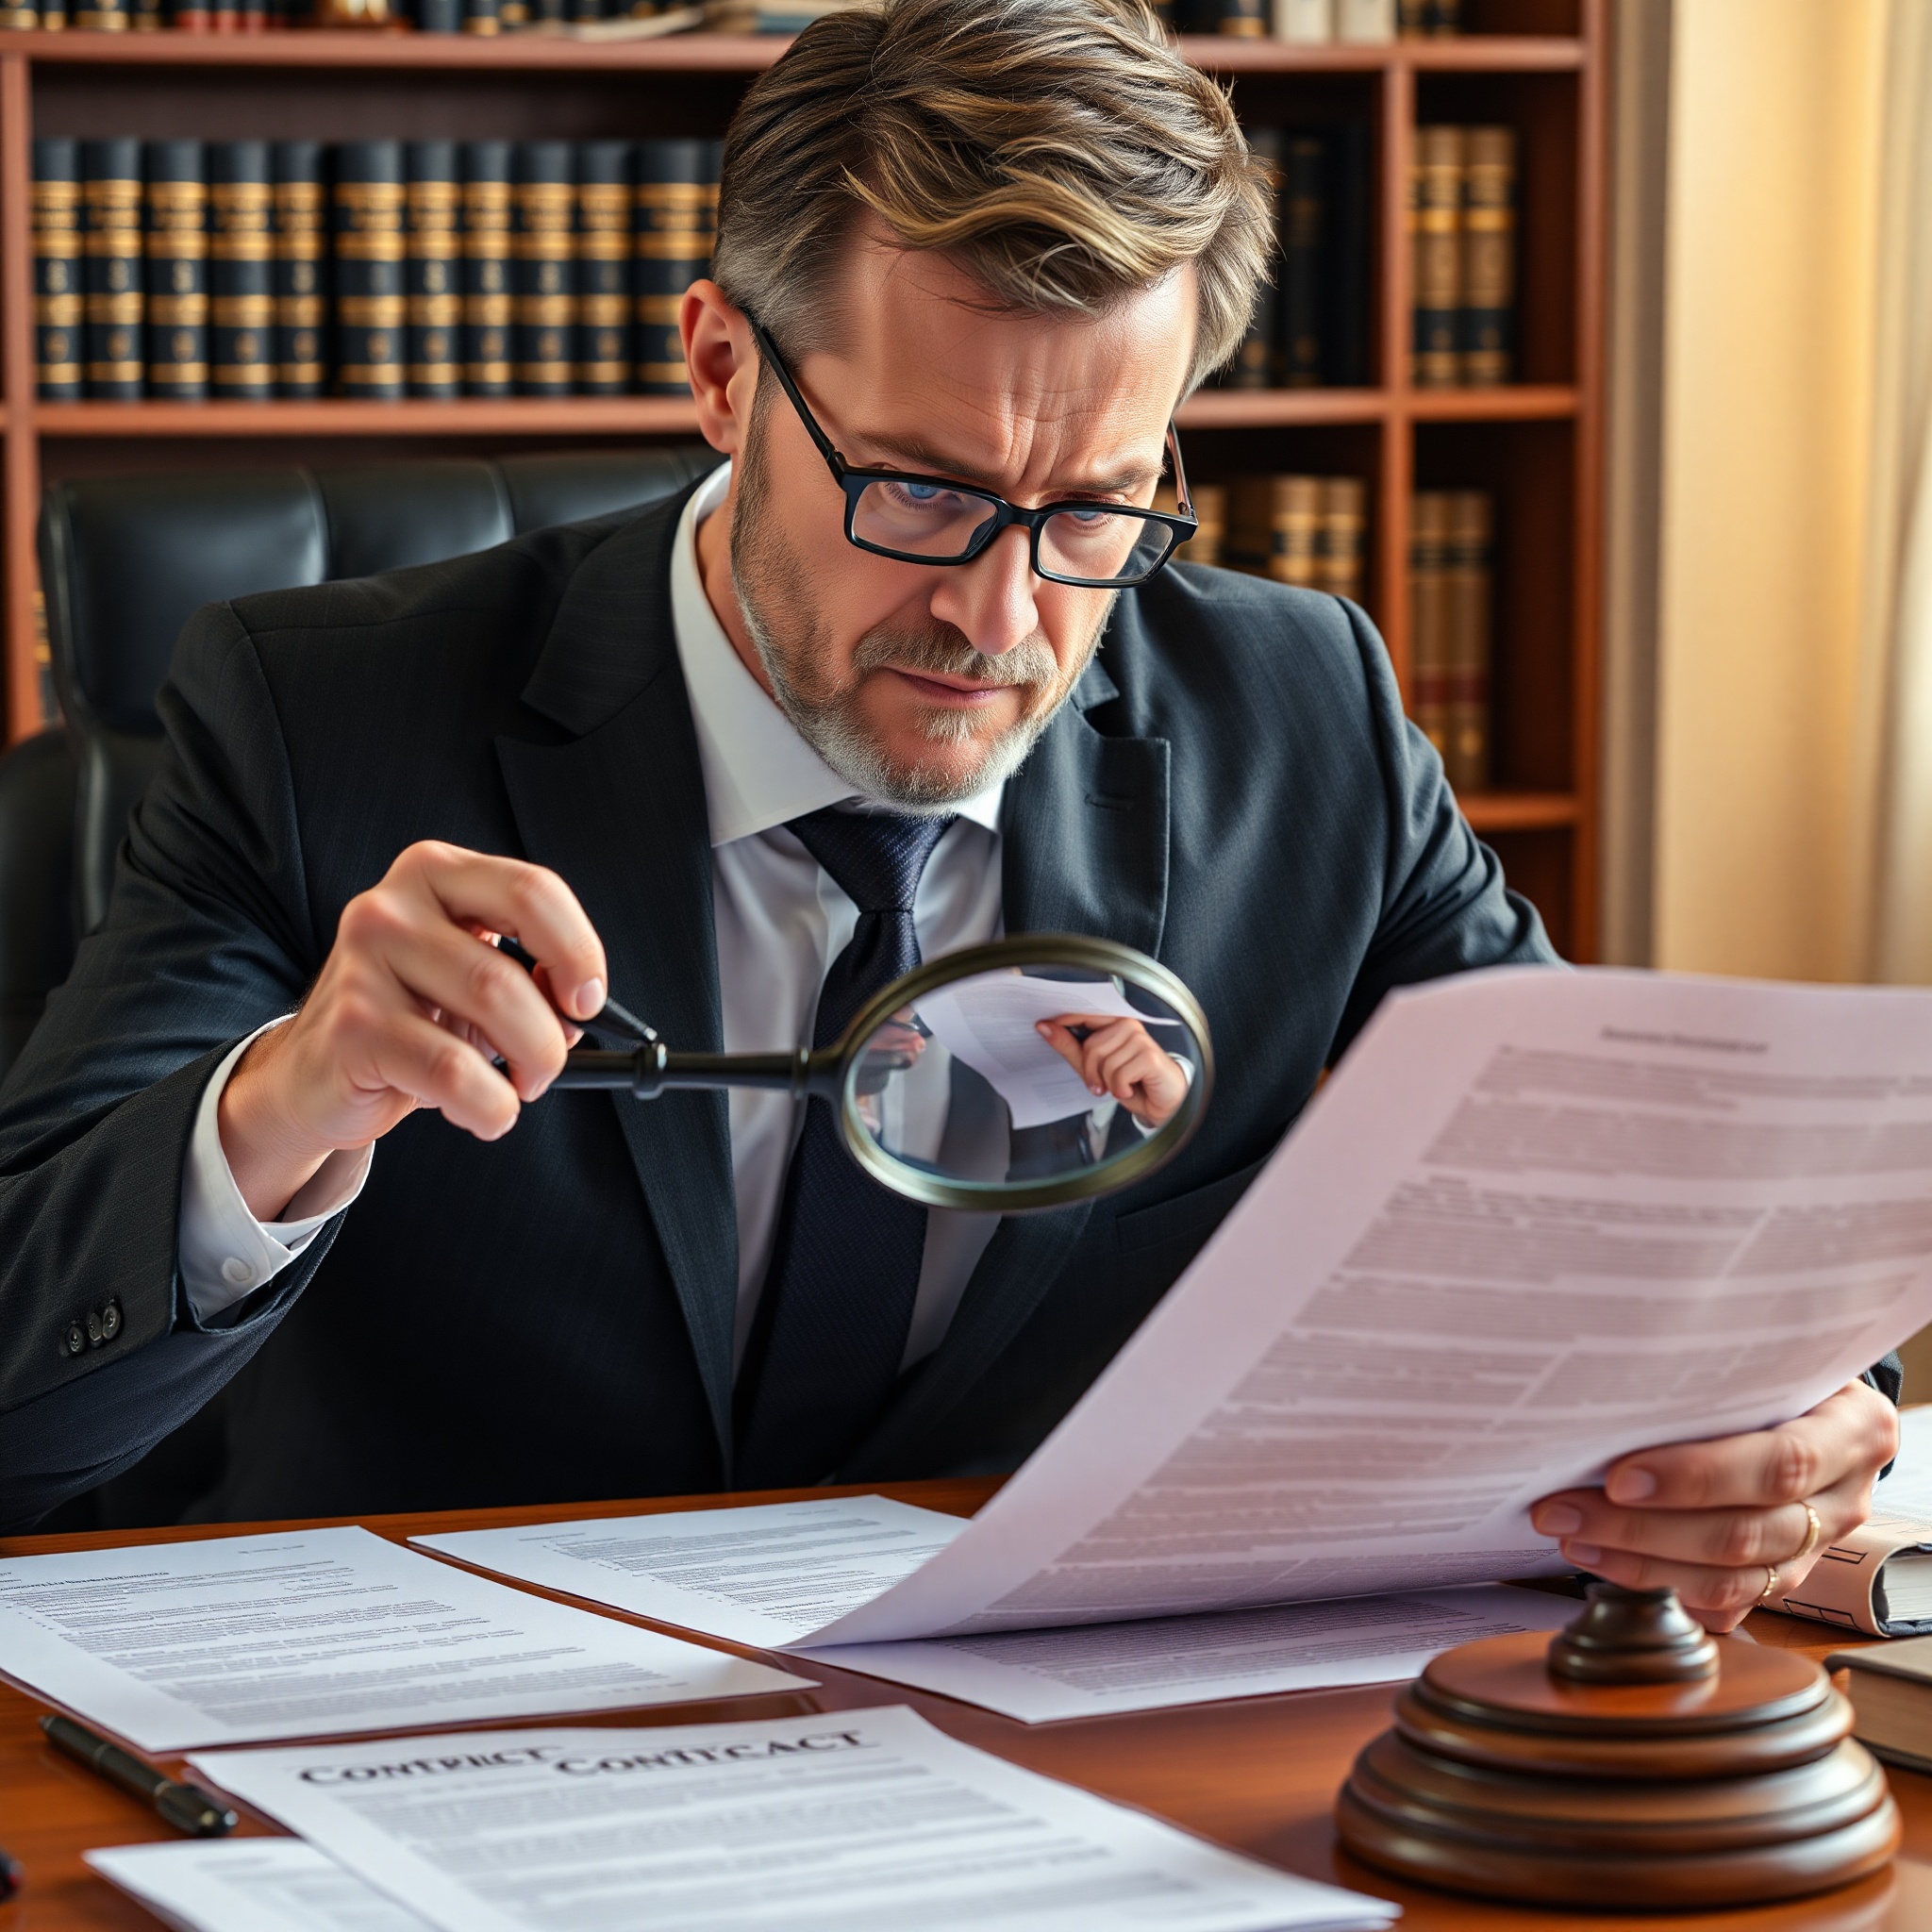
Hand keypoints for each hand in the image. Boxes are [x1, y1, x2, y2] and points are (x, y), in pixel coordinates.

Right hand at [219, 841, 606, 1219]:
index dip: (578, 952)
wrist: (319, 1070)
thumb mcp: (473, 977)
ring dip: (526, 1069)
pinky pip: (452, 1070)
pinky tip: (484, 1111)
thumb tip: (577, 1008)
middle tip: (548, 1064)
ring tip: (514, 1090)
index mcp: (436, 874)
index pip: (533, 891)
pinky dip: (489, 1105)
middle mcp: (392, 906)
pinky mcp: (350, 1025)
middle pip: (512, 969)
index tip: (588, 1001)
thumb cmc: (411, 1017)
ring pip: (490, 1010)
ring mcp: (363, 962)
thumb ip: (530, 974)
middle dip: (549, 1035)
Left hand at [1036, 1014, 1188, 1128]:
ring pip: (1104, 1062)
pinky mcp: (1149, 1056)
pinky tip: (1131, 1089)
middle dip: (1091, 1072)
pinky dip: (1120, 1089)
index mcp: (1114, 1022)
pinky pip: (1118, 1074)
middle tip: (1101, 1084)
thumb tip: (1044, 1027)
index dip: (1063, 1020)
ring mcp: (1141, 1039)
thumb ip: (1070, 1047)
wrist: (1162, 1103)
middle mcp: (1129, 1025)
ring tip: (1120, 1086)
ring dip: (1108, 1083)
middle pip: (1091, 1046)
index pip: (1084, 1015)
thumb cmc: (1130, 1082)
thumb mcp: (1093, 1067)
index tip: (1041, 1025)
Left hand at [1529, 1380, 1899, 1631]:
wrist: (1812, 1401)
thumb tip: (1616, 1375)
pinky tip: (1604, 1562)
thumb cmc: (1774, 1370)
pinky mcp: (1785, 1580)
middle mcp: (1844, 1496)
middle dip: (1642, 1528)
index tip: (1618, 1478)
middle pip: (1744, 1532)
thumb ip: (1717, 1371)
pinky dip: (1659, 1586)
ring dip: (1639, 1563)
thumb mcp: (1767, 1354)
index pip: (1779, 1464)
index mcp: (1853, 1430)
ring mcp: (1819, 1547)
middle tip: (1564, 1511)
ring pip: (1729, 1579)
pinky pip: (1723, 1603)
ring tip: (1573, 1537)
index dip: (1698, 1477)